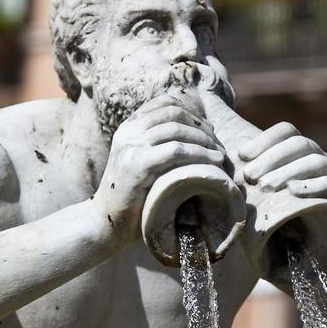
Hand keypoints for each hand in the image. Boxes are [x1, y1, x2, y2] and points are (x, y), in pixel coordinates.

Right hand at [92, 94, 225, 245]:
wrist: (106, 224)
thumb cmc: (131, 199)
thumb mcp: (140, 163)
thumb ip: (156, 147)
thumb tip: (193, 134)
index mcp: (128, 128)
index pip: (163, 103)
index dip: (190, 112)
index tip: (207, 128)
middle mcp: (128, 132)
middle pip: (173, 113)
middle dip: (200, 126)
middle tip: (216, 142)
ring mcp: (131, 147)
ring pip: (177, 129)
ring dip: (204, 140)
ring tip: (220, 154)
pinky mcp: (138, 165)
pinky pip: (176, 151)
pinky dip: (200, 154)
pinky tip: (214, 163)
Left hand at [237, 122, 326, 232]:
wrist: (309, 260)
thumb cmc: (278, 226)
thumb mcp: (259, 199)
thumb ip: (248, 177)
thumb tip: (226, 155)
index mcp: (299, 155)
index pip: (286, 132)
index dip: (264, 140)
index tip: (242, 156)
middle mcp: (321, 160)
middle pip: (300, 143)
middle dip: (272, 158)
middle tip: (250, 177)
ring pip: (317, 161)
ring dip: (289, 171)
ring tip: (267, 187)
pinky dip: (315, 185)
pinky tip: (294, 191)